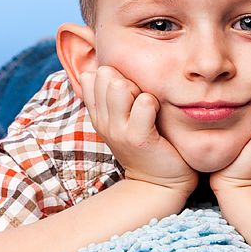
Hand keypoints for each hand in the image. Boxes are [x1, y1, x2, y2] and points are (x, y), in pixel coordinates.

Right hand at [80, 66, 197, 199]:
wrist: (159, 184)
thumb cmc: (148, 144)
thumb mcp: (123, 119)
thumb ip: (113, 95)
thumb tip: (101, 67)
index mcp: (98, 115)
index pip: (91, 77)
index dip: (113, 76)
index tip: (129, 93)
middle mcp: (103, 122)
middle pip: (106, 76)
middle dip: (128, 79)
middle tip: (142, 100)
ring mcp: (118, 131)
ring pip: (120, 86)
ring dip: (140, 90)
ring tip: (150, 108)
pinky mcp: (138, 138)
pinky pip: (145, 103)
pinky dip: (154, 104)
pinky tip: (158, 117)